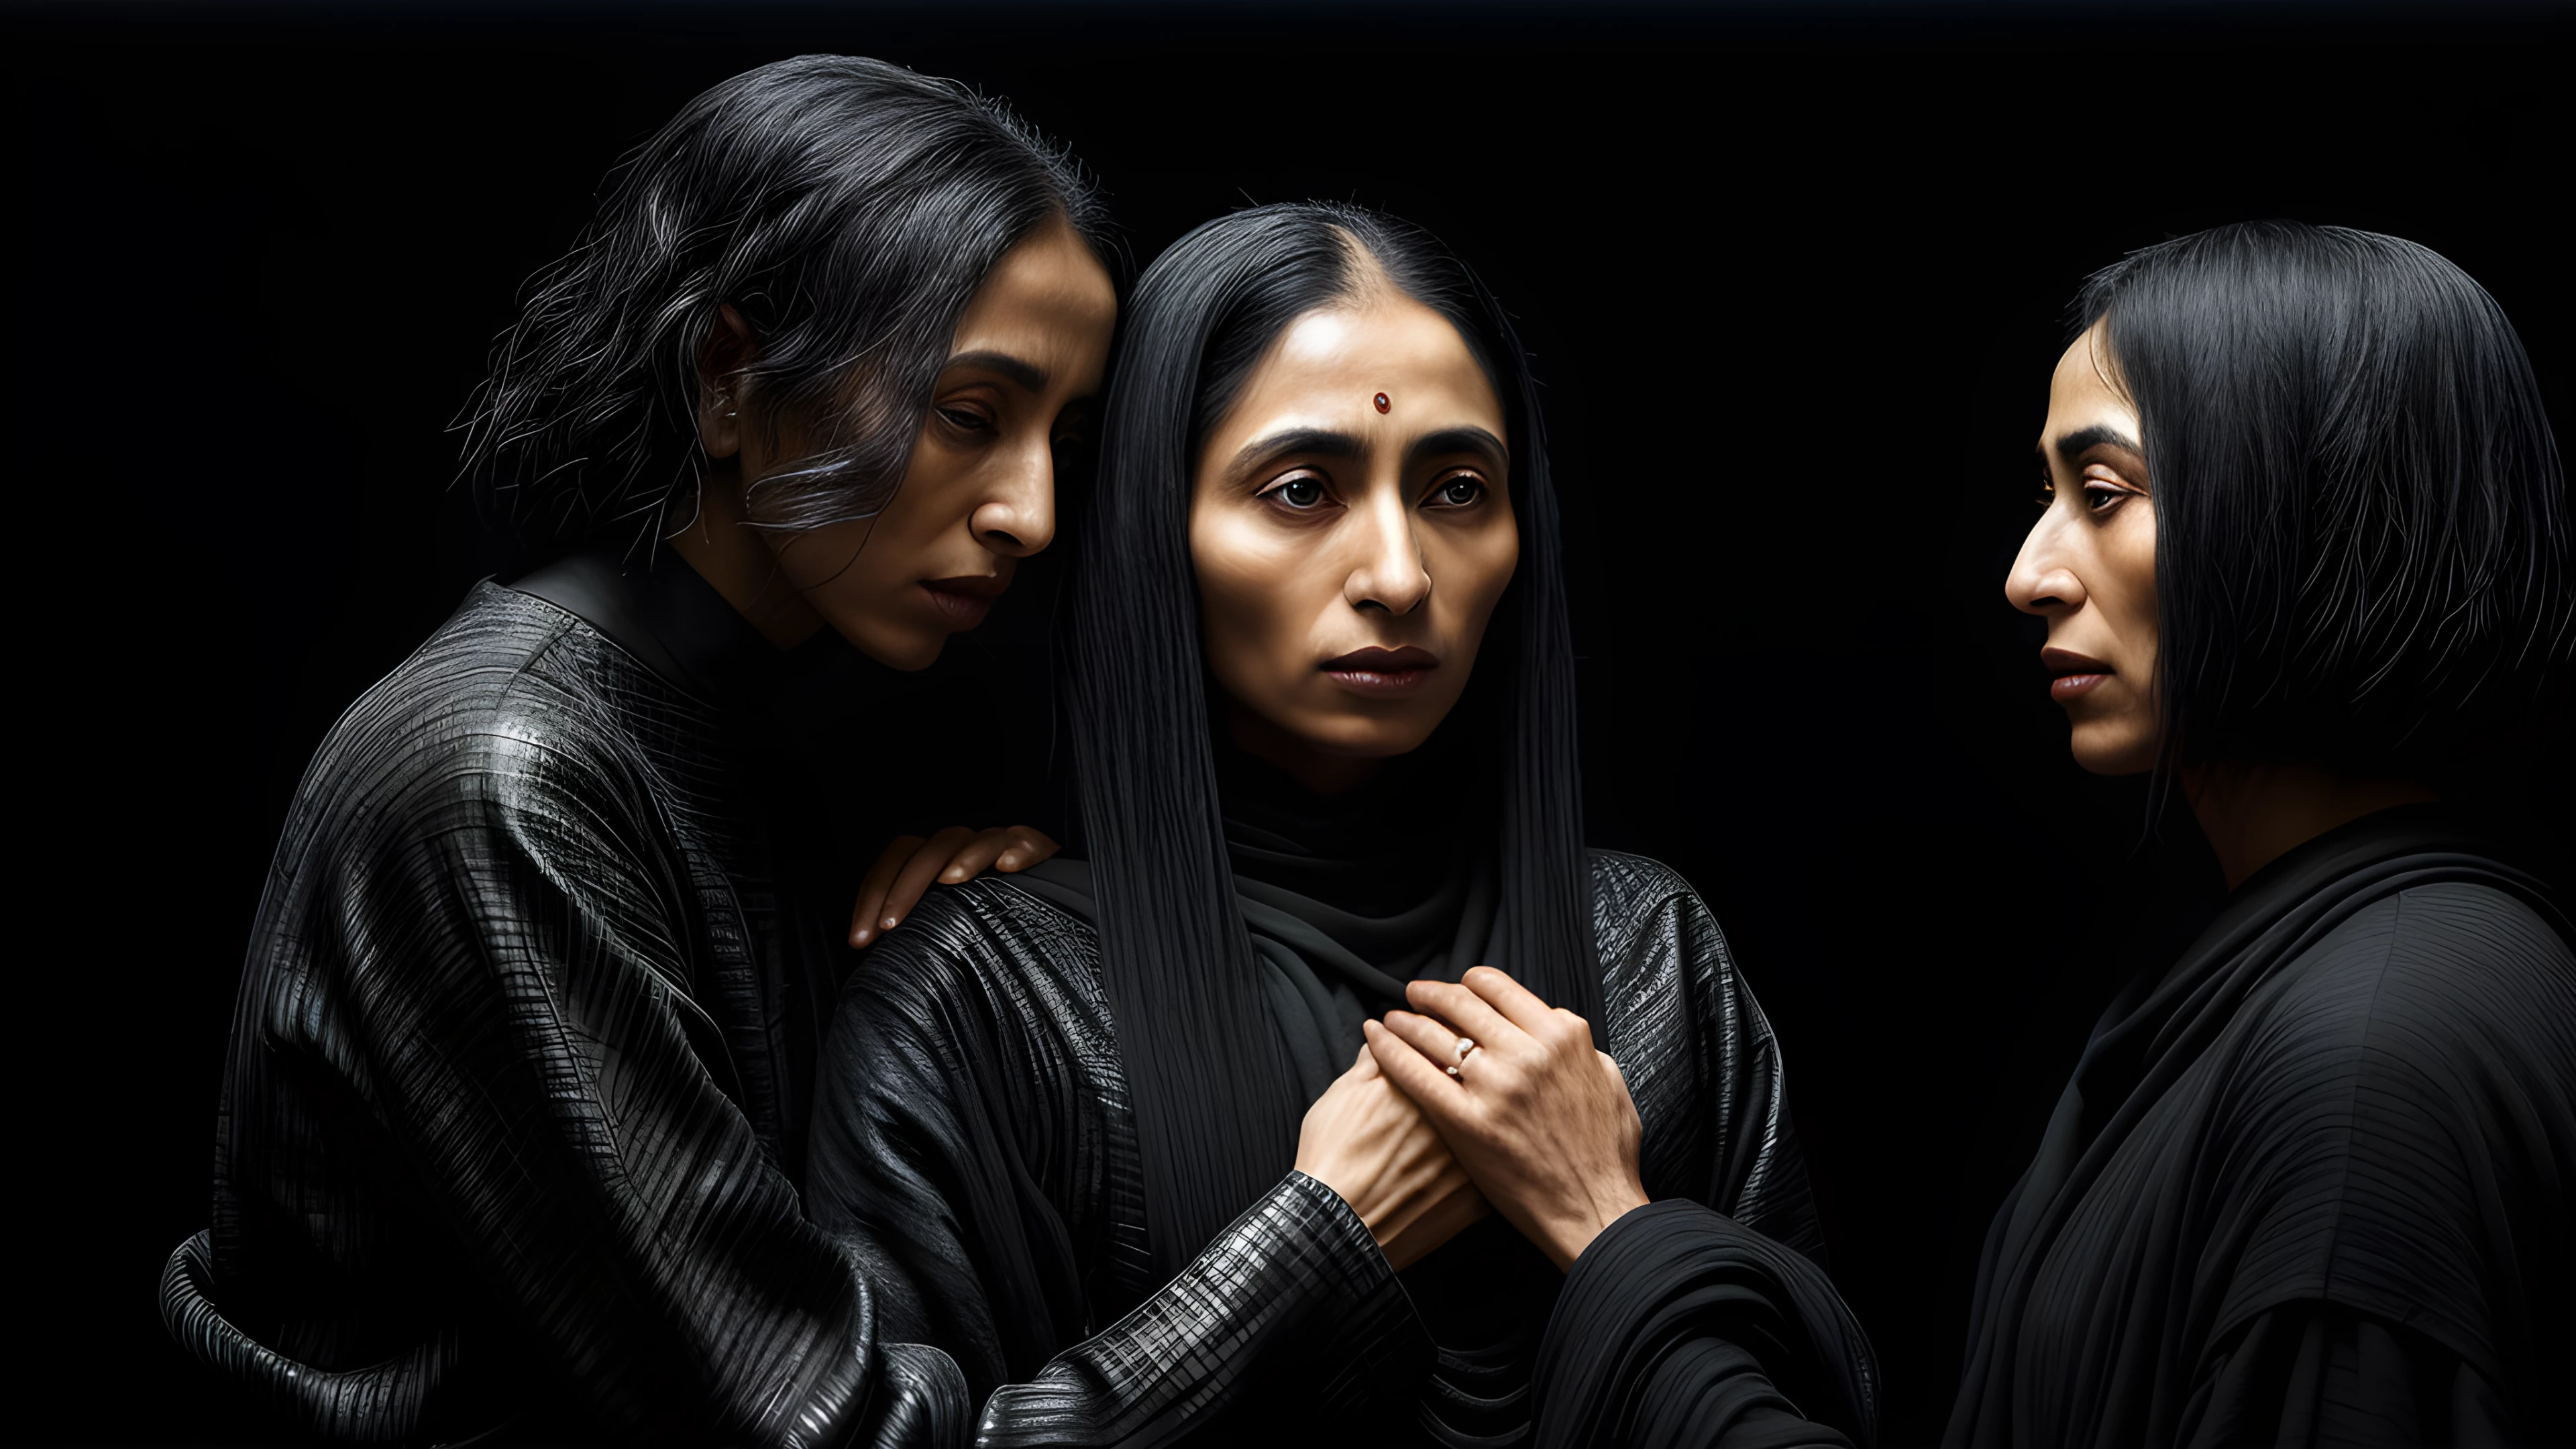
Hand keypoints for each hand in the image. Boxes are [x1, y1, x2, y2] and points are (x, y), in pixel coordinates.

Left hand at [849, 825, 1057, 946]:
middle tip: (889, 926)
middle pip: (925, 851)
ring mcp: (997, 845)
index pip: (895, 864)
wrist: (1049, 904)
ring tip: (951, 880)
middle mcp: (961, 849)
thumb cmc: (986, 927)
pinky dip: (1016, 849)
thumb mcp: (943, 930)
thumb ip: (914, 934)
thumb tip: (874, 958)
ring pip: (973, 840)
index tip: (860, 939)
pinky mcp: (1034, 849)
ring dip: (960, 859)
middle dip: (901, 888)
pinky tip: (1008, 866)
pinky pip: (1024, 841)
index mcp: (934, 863)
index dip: (872, 896)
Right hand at [1294, 1045, 1491, 1269]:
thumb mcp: (1342, 1093)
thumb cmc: (1331, 1158)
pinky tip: (1485, 1153)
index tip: (1444, 1037)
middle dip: (1474, 1070)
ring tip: (1470, 1113)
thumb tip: (1386, 1032)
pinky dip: (1492, 1157)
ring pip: (1495, 1121)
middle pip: (1481, 1078)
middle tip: (1461, 1073)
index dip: (1448, 1035)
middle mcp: (1454, 1114)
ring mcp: (1470, 1158)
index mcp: (1420, 1081)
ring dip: (1490, 1111)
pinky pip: (1497, 1167)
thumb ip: (1374, 1057)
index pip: (1451, 1039)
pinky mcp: (1476, 1198)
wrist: (1334, 1228)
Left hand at [1366, 966, 1647, 1270]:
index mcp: (1562, 1036)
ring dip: (1407, 1019)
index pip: (1499, 988)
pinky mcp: (1467, 1121)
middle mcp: (1527, 1052)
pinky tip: (1375, 1039)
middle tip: (1414, 994)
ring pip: (1436, 1034)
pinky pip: (1417, 1073)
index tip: (1456, 987)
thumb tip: (1554, 1024)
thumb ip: (1578, 1048)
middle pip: (1462, 1004)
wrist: (1594, 1210)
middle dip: (1432, 994)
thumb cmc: (1606, 1155)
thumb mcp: (1608, 1082)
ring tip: (1391, 1018)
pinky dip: (1390, 1050)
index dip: (1469, 983)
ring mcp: (1495, 1086)